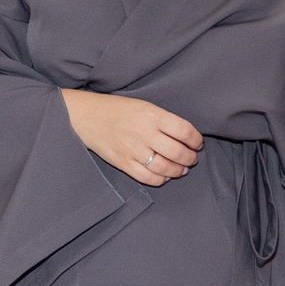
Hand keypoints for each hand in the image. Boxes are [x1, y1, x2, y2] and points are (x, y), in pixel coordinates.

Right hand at [61, 89, 201, 185]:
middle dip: (190, 158)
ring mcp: (133, 149)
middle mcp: (144, 133)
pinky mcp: (122, 162)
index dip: (196, 140)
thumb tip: (185, 138)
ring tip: (181, 169)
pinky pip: (147, 177)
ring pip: (165, 167)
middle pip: (178, 152)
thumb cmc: (118, 110)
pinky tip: (164, 176)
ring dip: (178, 171)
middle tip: (191, 159)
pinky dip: (160, 179)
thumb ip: (164, 120)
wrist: (87, 116)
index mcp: (152, 115)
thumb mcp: (144, 106)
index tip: (197, 144)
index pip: (184, 131)